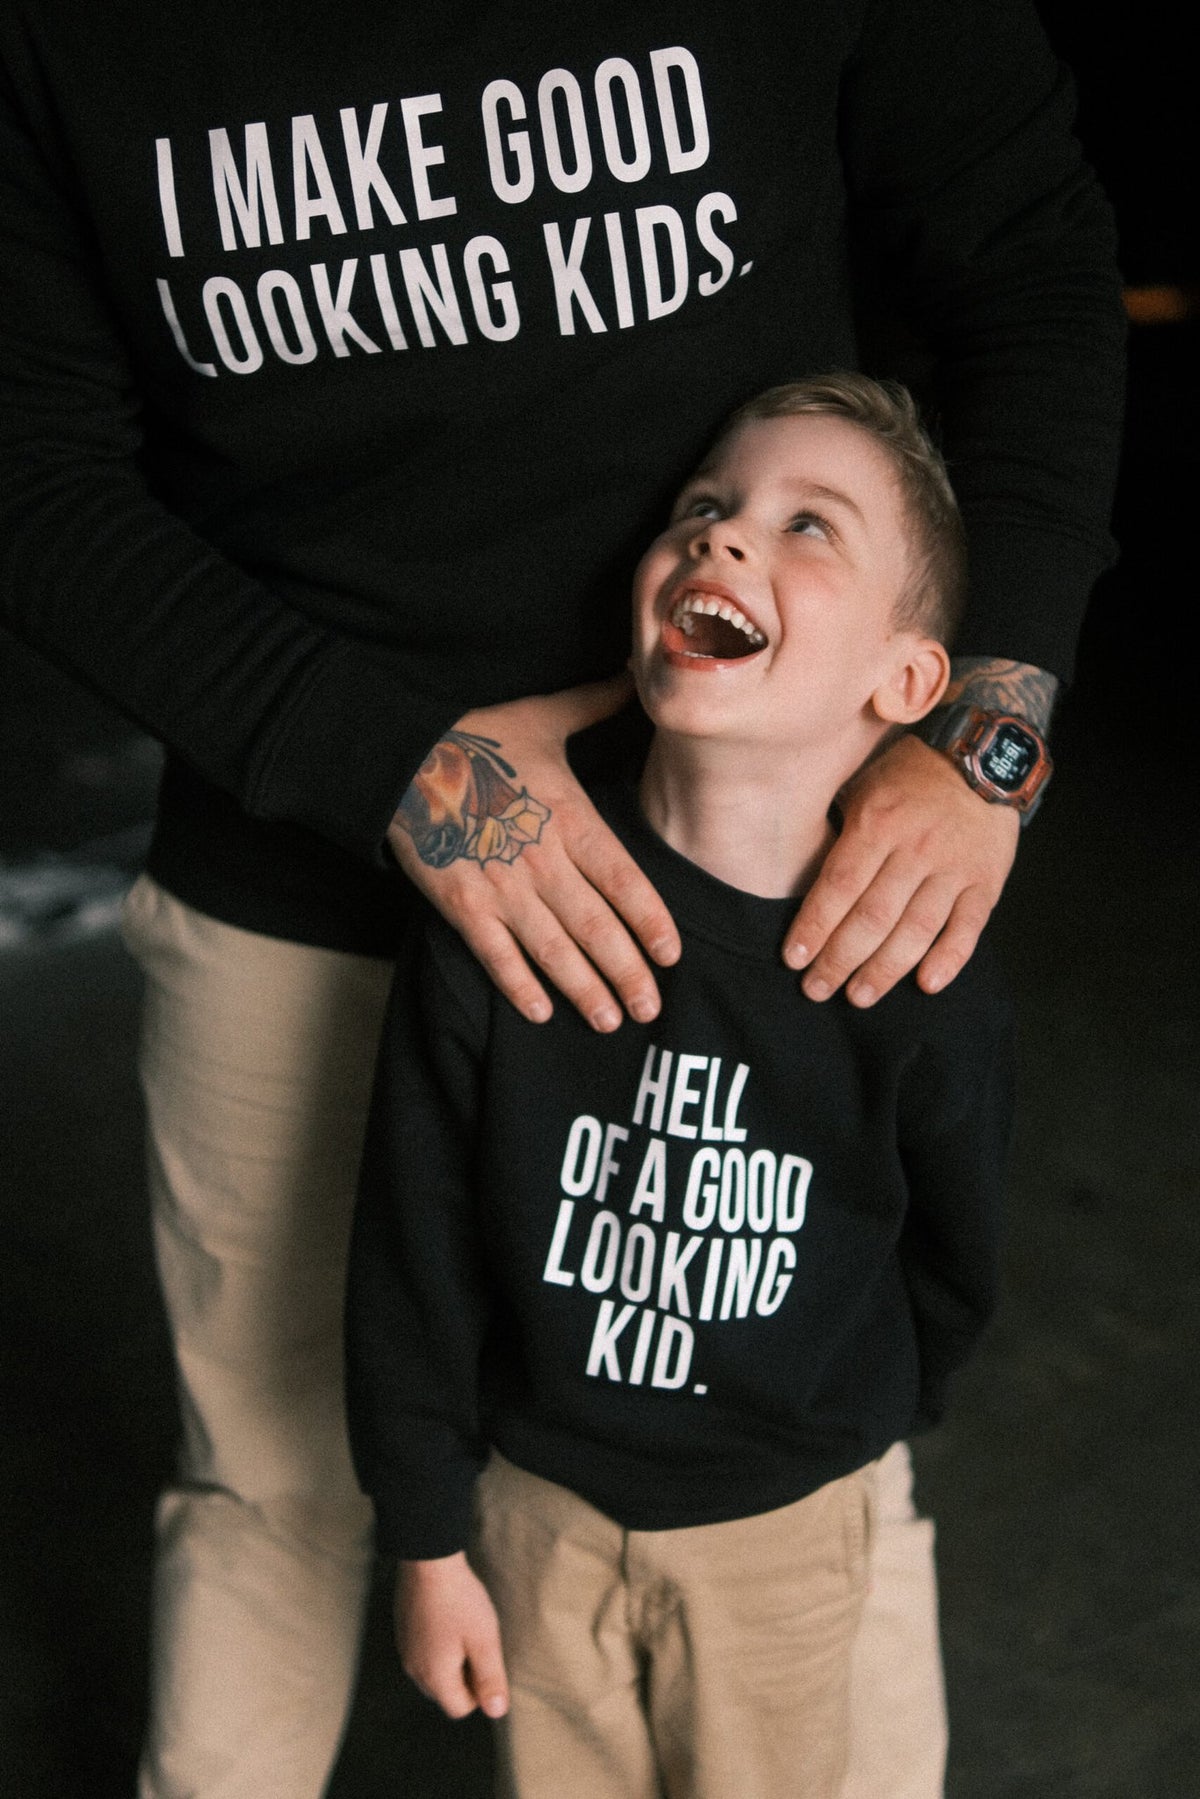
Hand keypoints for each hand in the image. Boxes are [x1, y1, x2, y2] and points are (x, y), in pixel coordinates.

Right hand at [389, 675, 679, 1030]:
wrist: (398, 752)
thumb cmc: (475, 735)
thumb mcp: (541, 717)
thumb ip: (594, 704)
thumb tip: (633, 672)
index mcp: (569, 816)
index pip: (624, 879)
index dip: (650, 920)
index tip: (672, 954)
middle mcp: (540, 857)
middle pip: (596, 927)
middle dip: (628, 973)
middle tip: (652, 1009)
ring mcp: (499, 885)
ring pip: (553, 949)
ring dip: (585, 990)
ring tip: (611, 1021)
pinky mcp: (459, 903)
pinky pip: (495, 954)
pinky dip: (518, 986)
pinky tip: (542, 1012)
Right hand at [396, 1554, 509, 1720]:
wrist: (427, 1560)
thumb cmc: (459, 1600)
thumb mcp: (484, 1640)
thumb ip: (491, 1679)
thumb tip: (496, 1712)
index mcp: (434, 1678)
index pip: (460, 1709)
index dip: (480, 1692)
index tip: (487, 1660)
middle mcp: (414, 1669)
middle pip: (445, 1692)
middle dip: (465, 1677)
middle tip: (478, 1642)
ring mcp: (405, 1649)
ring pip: (433, 1671)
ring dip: (452, 1660)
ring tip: (464, 1628)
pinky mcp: (402, 1630)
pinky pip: (423, 1652)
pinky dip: (438, 1644)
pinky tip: (448, 1617)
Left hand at [784, 733, 1018, 1005]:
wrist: (986, 753)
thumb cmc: (912, 772)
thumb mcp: (864, 784)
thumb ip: (839, 828)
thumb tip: (802, 875)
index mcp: (878, 823)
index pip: (839, 887)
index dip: (814, 927)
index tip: (793, 959)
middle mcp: (915, 849)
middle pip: (872, 917)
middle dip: (840, 960)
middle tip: (816, 989)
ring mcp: (954, 867)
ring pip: (916, 930)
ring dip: (885, 970)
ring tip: (859, 996)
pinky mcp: (986, 881)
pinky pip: (968, 927)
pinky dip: (949, 959)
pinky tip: (927, 984)